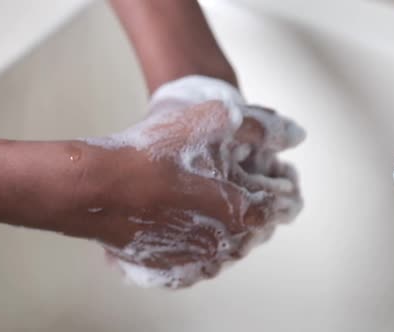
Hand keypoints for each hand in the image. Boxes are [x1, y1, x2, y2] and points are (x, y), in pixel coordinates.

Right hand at [83, 97, 303, 287]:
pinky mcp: (167, 265)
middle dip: (254, 207)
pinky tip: (189, 226)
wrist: (98, 187)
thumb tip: (295, 135)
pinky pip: (196, 261)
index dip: (282, 186)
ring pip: (226, 248)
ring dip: (227, 228)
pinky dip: (200, 245)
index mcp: (243, 213)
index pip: (282, 206)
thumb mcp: (213, 121)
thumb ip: (261, 127)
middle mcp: (223, 244)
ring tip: (213, 204)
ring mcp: (194, 259)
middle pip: (255, 230)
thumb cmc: (151, 155)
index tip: (275, 177)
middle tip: (239, 186)